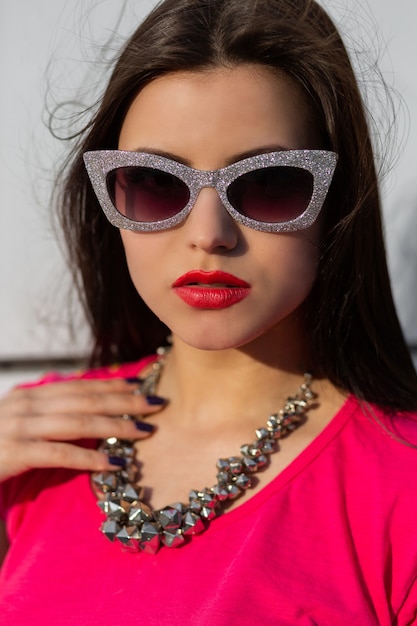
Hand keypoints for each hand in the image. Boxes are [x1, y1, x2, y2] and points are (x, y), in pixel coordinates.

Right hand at [0, 378, 164, 482]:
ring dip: (115, 424)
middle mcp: (27, 403)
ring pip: (77, 421)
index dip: (114, 384)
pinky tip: (114, 462)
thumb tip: (91, 411)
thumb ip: (50, 413)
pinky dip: (89, 456)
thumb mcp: (21, 421)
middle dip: (124, 400)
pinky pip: (59, 452)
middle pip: (85, 398)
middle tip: (157, 404)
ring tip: (145, 431)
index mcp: (31, 394)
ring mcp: (19, 426)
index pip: (81, 385)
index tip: (143, 384)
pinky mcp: (14, 451)